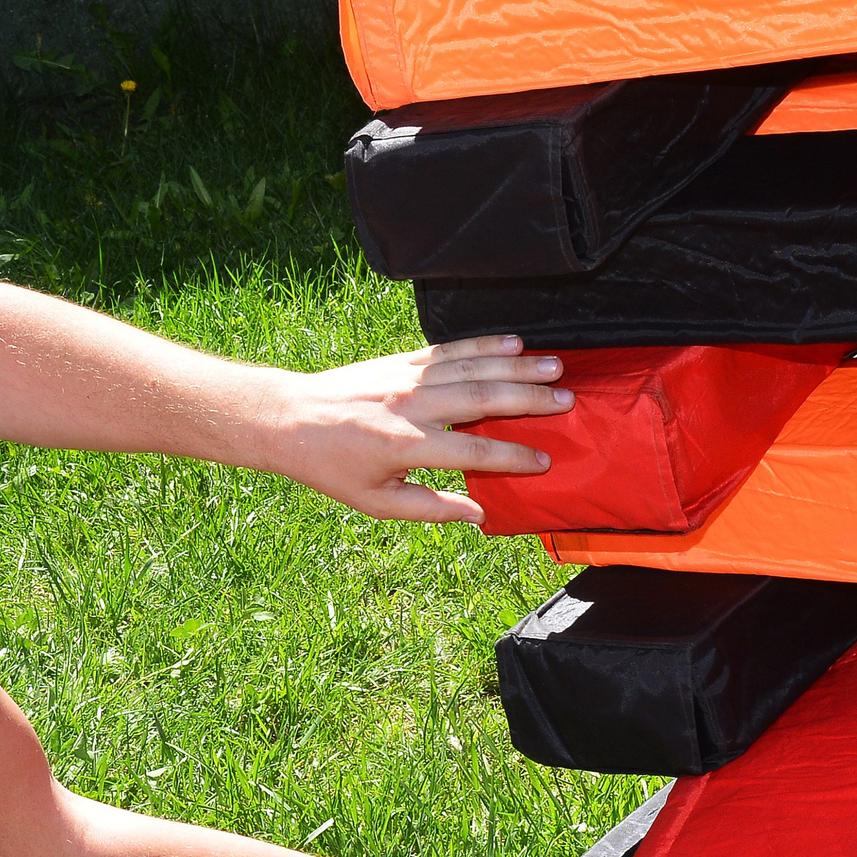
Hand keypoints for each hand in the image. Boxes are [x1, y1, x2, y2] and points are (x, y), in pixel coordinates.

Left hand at [264, 335, 576, 522]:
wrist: (289, 419)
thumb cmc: (332, 467)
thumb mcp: (377, 502)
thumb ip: (430, 508)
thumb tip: (479, 514)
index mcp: (406, 445)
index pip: (474, 449)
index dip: (513, 456)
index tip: (544, 460)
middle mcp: (411, 406)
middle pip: (482, 398)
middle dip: (528, 398)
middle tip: (567, 399)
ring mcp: (407, 378)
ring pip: (472, 368)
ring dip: (516, 365)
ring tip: (554, 364)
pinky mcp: (402, 361)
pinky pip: (450, 351)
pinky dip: (483, 345)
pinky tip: (512, 342)